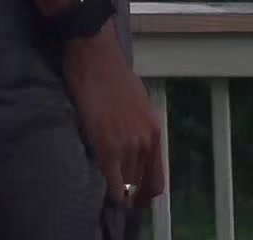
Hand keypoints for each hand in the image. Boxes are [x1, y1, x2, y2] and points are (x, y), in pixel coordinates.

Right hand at [62, 23, 164, 206]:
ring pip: (126, 186)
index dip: (146, 193)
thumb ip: (137, 126)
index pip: (157, 179)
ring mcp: (127, 147)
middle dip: (130, 192)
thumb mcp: (136, 102)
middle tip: (117, 192)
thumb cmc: (111, 72)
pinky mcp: (106, 147)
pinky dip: (111, 193)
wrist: (95, 55)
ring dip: (118, 191)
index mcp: (153, 131)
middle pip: (140, 184)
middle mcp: (145, 142)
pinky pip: (113, 184)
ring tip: (107, 189)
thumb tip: (130, 141)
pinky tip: (104, 191)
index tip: (136, 196)